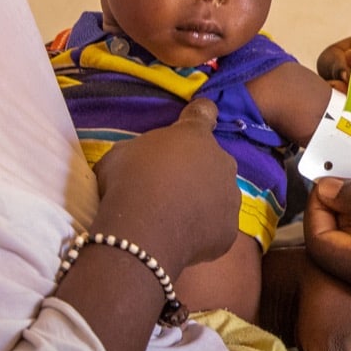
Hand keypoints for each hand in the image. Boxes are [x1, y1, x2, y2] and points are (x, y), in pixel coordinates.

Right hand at [91, 98, 238, 271]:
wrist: (141, 233)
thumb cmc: (126, 183)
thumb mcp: (120, 154)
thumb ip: (138, 150)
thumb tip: (137, 159)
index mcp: (194, 135)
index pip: (205, 112)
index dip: (199, 115)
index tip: (194, 121)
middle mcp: (221, 161)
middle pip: (213, 160)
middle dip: (196, 170)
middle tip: (169, 188)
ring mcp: (230, 196)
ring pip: (219, 194)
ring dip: (203, 201)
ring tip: (174, 218)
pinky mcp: (229, 229)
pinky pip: (217, 226)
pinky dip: (203, 231)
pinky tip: (181, 238)